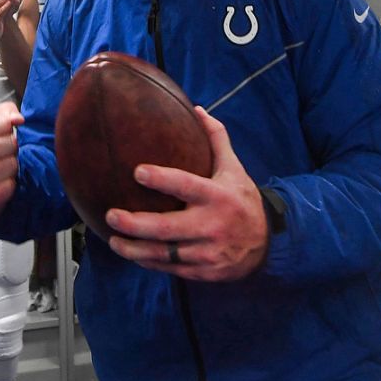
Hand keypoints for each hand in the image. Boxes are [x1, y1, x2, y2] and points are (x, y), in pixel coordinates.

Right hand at [0, 101, 22, 220]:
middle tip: (4, 154)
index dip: (10, 128)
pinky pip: (9, 186)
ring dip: (13, 167)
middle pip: (11, 143)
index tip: (7, 133)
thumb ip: (5, 112)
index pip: (4, 123)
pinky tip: (2, 183)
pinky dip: (10, 185)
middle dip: (13, 148)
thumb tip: (17, 118)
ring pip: (12, 165)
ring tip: (3, 168)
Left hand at [105, 107, 268, 281]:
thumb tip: (196, 109)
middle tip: (112, 215)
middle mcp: (212, 225)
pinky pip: (170, 268)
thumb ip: (216, 139)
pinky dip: (149, 262)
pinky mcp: (203, 271)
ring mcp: (207, 252)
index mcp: (218, 196)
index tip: (137, 171)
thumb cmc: (243, 200)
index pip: (186, 185)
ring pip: (164, 254)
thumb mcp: (235, 168)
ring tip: (113, 240)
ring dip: (135, 250)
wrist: (268, 243)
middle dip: (136, 224)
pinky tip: (133, 254)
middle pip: (167, 228)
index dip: (162, 179)